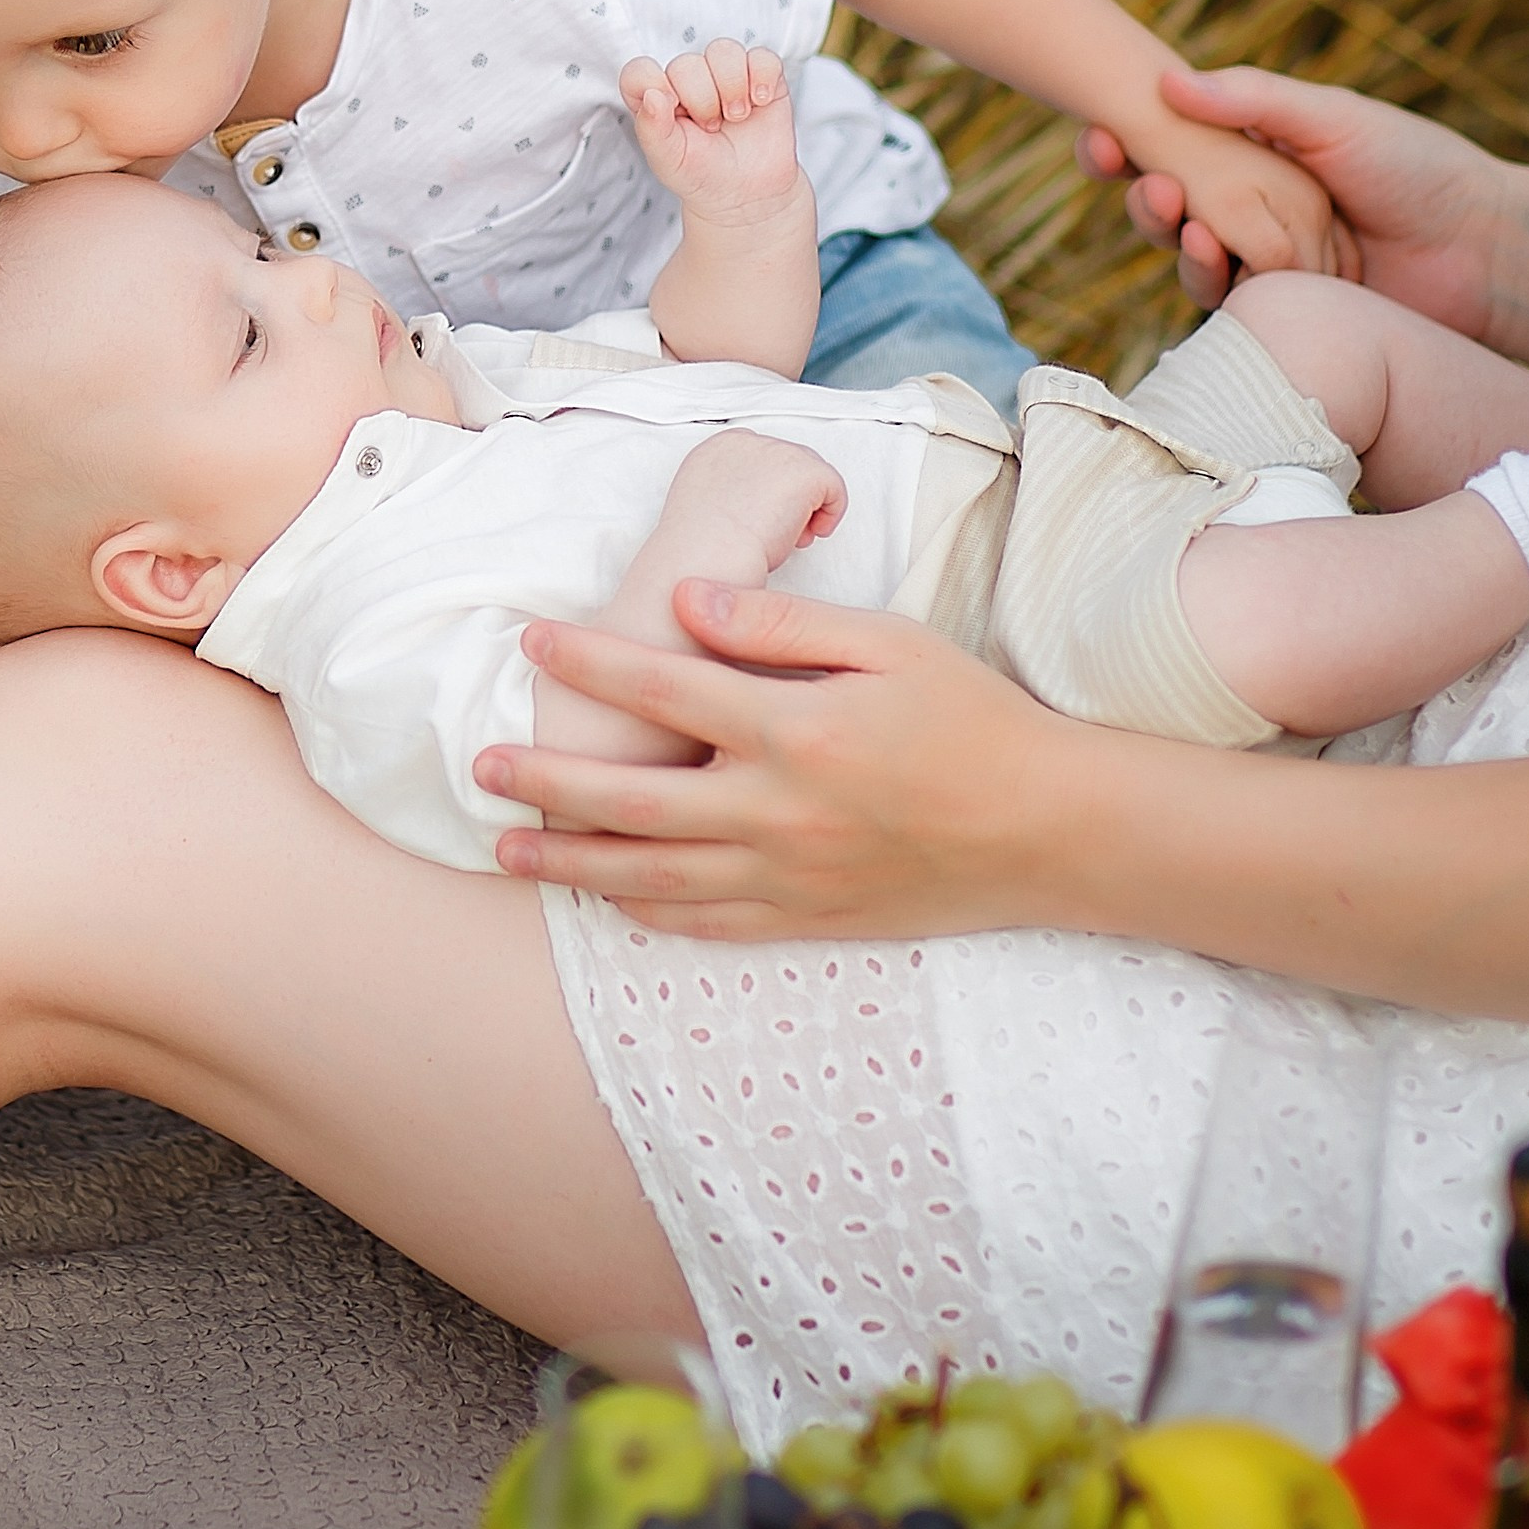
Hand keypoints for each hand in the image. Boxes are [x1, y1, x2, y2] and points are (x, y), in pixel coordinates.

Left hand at [474, 576, 1073, 937]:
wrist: (1047, 828)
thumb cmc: (971, 718)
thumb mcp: (892, 642)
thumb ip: (785, 624)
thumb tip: (688, 603)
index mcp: (795, 729)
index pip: (664, 687)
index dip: (590, 662)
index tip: (534, 640)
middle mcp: (778, 811)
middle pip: (631, 798)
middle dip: (546, 782)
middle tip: (481, 768)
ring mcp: (788, 877)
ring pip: (651, 877)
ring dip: (571, 861)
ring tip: (507, 849)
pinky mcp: (805, 920)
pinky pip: (704, 925)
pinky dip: (643, 912)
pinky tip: (605, 896)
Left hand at [621, 43, 801, 226]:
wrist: (747, 193)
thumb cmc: (702, 175)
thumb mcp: (668, 161)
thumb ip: (651, 128)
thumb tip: (651, 95)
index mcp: (657, 99)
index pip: (640, 71)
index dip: (653, 84)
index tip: (672, 111)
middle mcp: (688, 82)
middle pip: (686, 63)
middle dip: (701, 100)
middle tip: (711, 128)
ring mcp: (725, 76)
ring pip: (723, 51)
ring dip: (731, 85)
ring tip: (736, 116)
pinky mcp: (760, 76)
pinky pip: (762, 57)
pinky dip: (762, 77)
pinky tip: (759, 102)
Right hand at [667, 430, 847, 577]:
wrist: (706, 560)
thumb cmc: (702, 550)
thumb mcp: (707, 511)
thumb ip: (733, 496)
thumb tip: (757, 508)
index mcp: (718, 450)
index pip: (760, 458)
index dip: (768, 491)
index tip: (763, 518)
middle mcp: (748, 443)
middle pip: (789, 464)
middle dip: (789, 500)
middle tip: (776, 533)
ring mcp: (779, 453)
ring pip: (811, 476)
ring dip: (805, 509)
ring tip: (785, 538)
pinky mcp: (805, 472)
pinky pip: (834, 489)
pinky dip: (828, 516)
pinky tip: (802, 537)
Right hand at [1081, 62, 1515, 319]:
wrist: (1482, 248)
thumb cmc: (1415, 167)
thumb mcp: (1330, 117)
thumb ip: (1251, 100)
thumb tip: (1166, 82)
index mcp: (1258, 164)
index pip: (1172, 154)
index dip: (1126, 149)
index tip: (1097, 134)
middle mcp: (1253, 217)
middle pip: (1168, 213)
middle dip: (1139, 196)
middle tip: (1141, 179)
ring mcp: (1266, 271)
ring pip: (1189, 260)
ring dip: (1173, 238)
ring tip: (1185, 217)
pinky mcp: (1284, 322)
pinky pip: (1227, 307)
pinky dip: (1212, 277)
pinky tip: (1214, 250)